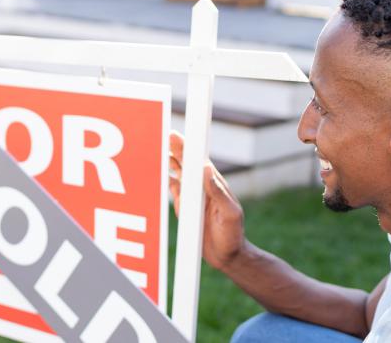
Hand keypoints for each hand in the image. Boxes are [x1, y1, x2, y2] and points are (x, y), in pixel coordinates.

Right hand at [168, 131, 248, 270]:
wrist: (227, 256)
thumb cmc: (233, 235)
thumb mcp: (230, 214)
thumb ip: (218, 192)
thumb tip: (205, 168)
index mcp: (215, 184)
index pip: (199, 160)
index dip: (189, 146)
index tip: (177, 135)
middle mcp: (202, 186)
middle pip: (186, 162)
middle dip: (175, 148)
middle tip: (164, 134)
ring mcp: (191, 195)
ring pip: (178, 172)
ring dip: (168, 160)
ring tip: (158, 146)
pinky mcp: (184, 206)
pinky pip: (172, 188)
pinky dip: (165, 178)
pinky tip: (158, 168)